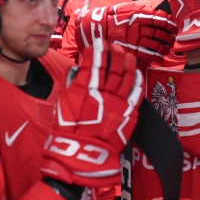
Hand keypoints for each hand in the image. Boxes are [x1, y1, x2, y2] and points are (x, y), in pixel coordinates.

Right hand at [41, 40, 142, 187]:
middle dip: (113, 53)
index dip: (95, 51)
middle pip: (112, 66)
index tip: (96, 43)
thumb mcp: (63, 105)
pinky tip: (136, 72)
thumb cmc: (68, 133)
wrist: (83, 155)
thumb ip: (71, 85)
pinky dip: (137, 81)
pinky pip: (136, 93)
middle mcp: (103, 93)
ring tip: (126, 54)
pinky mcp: (128, 114)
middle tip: (113, 46)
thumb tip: (77, 71)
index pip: (93, 63)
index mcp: (85, 89)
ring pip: (126, 76)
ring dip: (126, 63)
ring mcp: (118, 103)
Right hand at [67, 3, 176, 63]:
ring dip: (166, 46)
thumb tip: (161, 15)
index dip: (168, 24)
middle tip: (174, 36)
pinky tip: (161, 55)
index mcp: (138, 15)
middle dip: (170, 35)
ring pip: (157, 44)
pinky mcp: (131, 50)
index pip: (159, 19)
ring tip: (169, 46)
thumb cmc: (113, 17)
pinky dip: (157, 55)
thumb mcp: (128, 8)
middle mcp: (138, 27)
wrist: (97, 28)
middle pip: (160, 32)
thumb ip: (144, 11)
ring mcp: (135, 40)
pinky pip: (148, 54)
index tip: (173, 26)